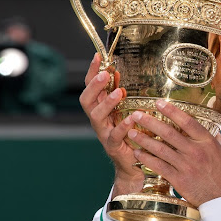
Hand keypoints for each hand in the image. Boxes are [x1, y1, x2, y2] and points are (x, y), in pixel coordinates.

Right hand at [79, 53, 143, 194]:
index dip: (92, 72)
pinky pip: (115, 135)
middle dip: (94, 86)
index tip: (98, 56)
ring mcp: (103, 133)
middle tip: (105, 73)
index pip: (90, 87)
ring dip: (107, 103)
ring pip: (96, 116)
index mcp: (100, 108)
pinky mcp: (113, 146)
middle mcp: (98, 120)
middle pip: (86, 100)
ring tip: (120, 92)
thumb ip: (118, 93)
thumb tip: (117, 71)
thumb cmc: (131, 134)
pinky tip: (131, 119)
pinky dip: (123, 126)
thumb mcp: (124, 110)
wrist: (134, 164)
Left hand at [125, 99, 220, 206]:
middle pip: (168, 132)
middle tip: (137, 115)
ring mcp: (186, 166)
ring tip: (132, 132)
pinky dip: (147, 159)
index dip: (171, 111)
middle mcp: (195, 151)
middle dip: (150, 122)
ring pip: (160, 149)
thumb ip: (217, 142)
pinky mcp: (178, 179)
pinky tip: (138, 153)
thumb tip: (213, 132)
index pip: (187, 121)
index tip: (159, 103)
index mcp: (207, 142)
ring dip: (144, 139)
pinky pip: (159, 166)